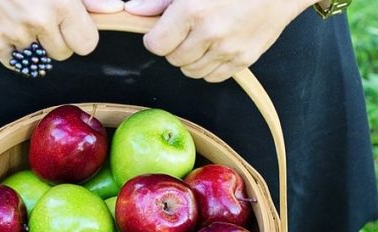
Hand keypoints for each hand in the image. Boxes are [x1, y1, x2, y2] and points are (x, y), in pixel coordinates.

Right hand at [0, 0, 123, 65]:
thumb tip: (115, 9)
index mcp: (61, 3)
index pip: (86, 45)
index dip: (81, 35)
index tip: (72, 26)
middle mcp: (39, 21)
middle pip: (63, 54)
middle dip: (58, 40)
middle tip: (44, 18)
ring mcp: (13, 33)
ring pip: (39, 59)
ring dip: (35, 44)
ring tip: (24, 18)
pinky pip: (14, 63)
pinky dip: (14, 51)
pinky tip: (10, 28)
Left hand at [124, 0, 314, 81]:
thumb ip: (160, 0)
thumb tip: (132, 11)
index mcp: (194, 10)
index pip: (156, 45)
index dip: (156, 37)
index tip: (163, 29)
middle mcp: (211, 33)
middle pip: (173, 59)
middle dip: (174, 46)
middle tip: (185, 30)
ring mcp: (229, 50)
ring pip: (191, 71)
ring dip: (190, 58)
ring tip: (201, 37)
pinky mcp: (244, 60)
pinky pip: (213, 77)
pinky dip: (209, 66)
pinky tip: (215, 47)